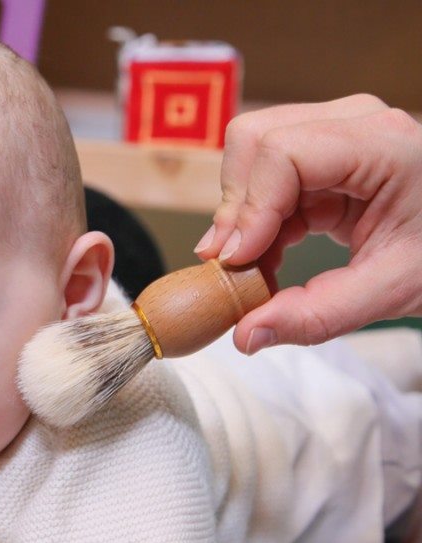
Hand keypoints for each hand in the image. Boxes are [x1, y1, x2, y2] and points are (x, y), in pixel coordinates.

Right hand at [193, 94, 421, 352]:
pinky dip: (253, 222)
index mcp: (383, 144)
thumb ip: (317, 315)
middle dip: (235, 207)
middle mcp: (353, 124)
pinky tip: (265, 257)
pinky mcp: (320, 161)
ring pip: (251, 156)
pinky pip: (264, 180)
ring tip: (252, 265)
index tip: (237, 260)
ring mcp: (333, 137)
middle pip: (256, 141)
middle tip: (234, 264)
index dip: (249, 207)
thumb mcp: (393, 291)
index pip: (284, 153)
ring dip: (239, 215)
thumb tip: (246, 335)